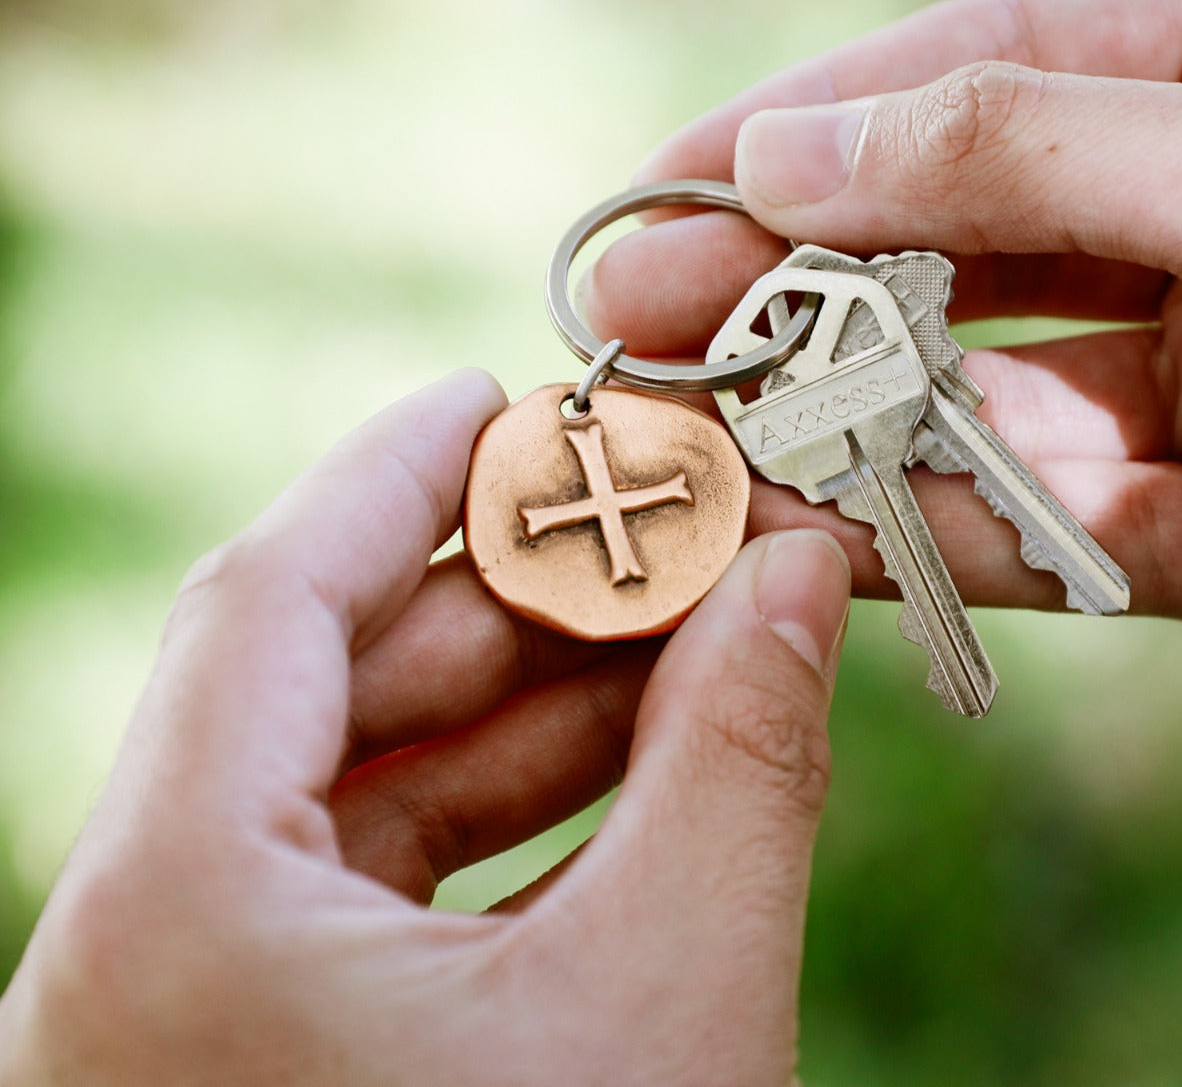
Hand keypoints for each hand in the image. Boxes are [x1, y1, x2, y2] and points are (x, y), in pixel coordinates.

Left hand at [0, 369, 849, 1086]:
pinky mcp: (266, 1047)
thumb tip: (800, 579)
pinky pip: (383, 864)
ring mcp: (197, 1001)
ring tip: (679, 619)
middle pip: (336, 677)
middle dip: (515, 592)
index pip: (274, 594)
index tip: (496, 400)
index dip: (394, 472)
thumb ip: (740, 764)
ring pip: (367, 772)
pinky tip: (633, 739)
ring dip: (532, 693)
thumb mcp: (673, 1008)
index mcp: (173, 916)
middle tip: (657, 520)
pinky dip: (509, 796)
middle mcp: (141, 945)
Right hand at [586, 0, 1181, 619]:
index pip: (974, 71)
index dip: (804, 121)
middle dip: (777, 289)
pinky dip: (914, 538)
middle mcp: (1181, 223)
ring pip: (968, 407)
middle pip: (943, 249)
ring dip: (818, 434)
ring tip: (677, 445)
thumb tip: (785, 151)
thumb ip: (1015, 144)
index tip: (659, 183)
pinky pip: (1035, 531)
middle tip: (627, 323)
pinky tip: (789, 533)